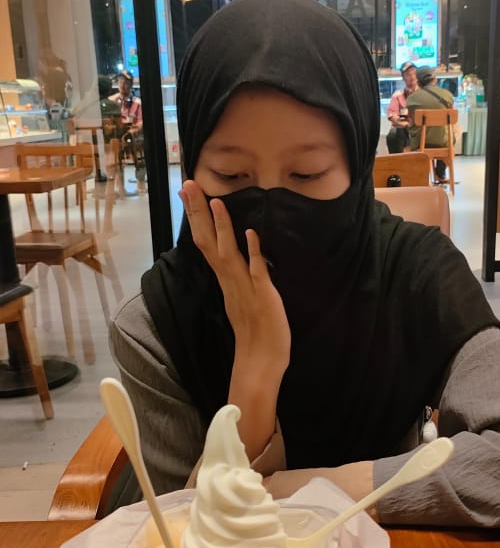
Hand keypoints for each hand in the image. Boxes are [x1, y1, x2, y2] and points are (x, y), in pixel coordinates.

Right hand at [180, 180, 290, 458]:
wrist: (260, 364)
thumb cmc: (255, 333)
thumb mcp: (244, 298)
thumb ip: (240, 277)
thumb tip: (240, 256)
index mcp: (225, 280)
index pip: (206, 242)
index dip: (198, 216)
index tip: (190, 191)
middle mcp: (230, 280)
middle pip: (208, 241)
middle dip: (199, 212)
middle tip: (189, 183)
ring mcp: (244, 288)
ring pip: (228, 252)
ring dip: (222, 227)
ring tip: (216, 201)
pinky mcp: (263, 297)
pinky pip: (256, 272)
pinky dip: (253, 252)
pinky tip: (251, 234)